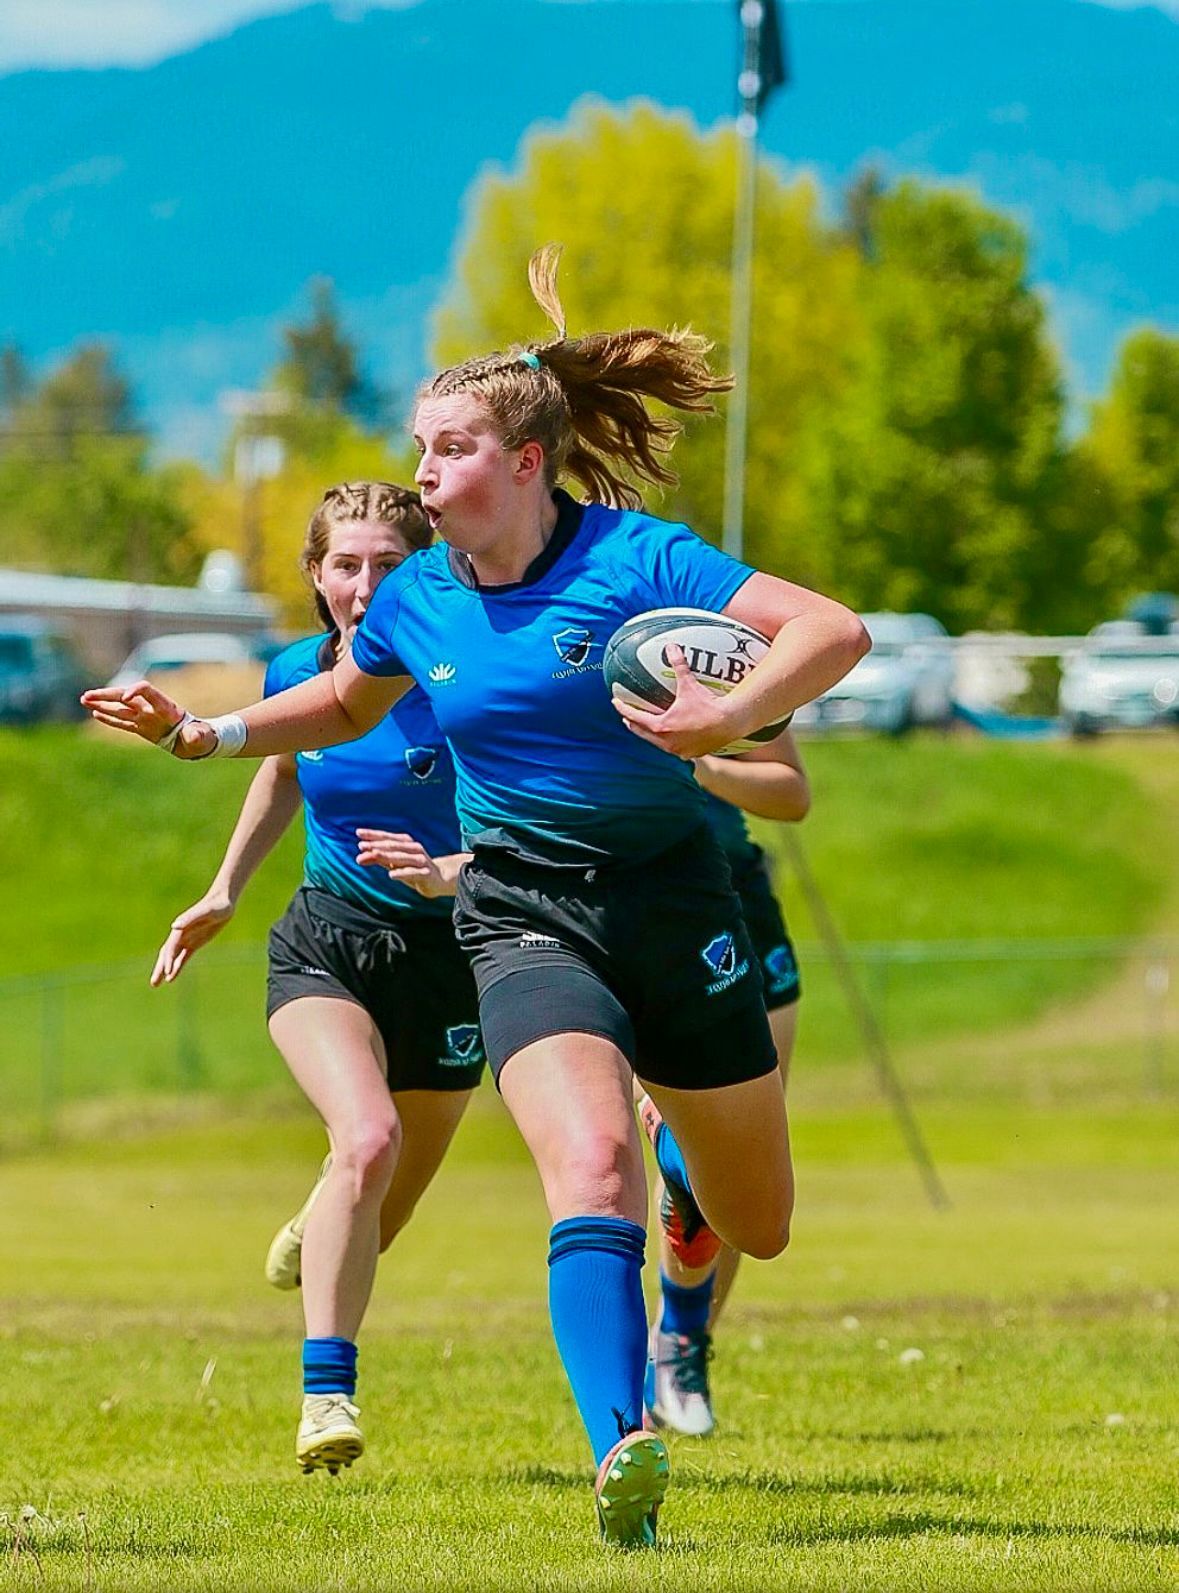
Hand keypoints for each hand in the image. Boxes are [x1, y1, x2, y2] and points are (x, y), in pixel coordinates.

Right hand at [81, 681, 214, 757]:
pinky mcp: (142, 729)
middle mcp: (153, 709)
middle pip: (126, 697)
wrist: (200, 742)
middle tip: (88, 695)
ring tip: (84, 699)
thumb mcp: (202, 737)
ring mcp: (146, 718)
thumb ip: (197, 735)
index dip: (136, 691)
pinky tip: (94, 713)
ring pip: (120, 708)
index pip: (148, 691)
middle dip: (108, 695)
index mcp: (166, 707)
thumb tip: (192, 736)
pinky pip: (123, 722)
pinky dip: (109, 718)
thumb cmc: (203, 738)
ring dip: (102, 704)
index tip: (125, 697)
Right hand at [151, 893, 234, 985]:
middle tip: (153, 983)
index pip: (171, 947)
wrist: (224, 901)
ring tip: (158, 983)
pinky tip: (172, 976)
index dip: (168, 959)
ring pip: (173, 957)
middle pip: (167, 954)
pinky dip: (177, 966)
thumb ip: (190, 918)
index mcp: (181, 928)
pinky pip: (183, 957)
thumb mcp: (206, 912)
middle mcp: (180, 934)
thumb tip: (174, 927)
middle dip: (160, 968)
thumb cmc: (216, 905)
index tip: (166, 972)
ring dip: (165, 969)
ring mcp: (187, 939)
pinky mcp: (195, 943)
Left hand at [355, 830, 449, 897]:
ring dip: (387, 855)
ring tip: (374, 854)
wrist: (439, 879)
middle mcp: (414, 849)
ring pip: (401, 857)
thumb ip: (379, 860)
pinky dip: (402, 873)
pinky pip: (413, 873)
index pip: (387, 837)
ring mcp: (421, 860)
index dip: (373, 834)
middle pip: (393, 846)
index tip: (358, 833)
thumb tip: (359, 858)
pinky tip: (391, 875)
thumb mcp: (395, 864)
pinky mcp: (426, 874)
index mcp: (406, 843)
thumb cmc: (413, 869)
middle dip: (376, 845)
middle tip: (361, 846)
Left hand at [610, 646, 745, 759]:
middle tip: (627, 716)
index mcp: (661, 726)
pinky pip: (675, 748)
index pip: (635, 718)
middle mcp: (667, 742)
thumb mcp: (690, 685)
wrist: (730, 722)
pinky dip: (669, 742)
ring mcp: (679, 751)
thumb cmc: (708, 705)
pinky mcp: (691, 754)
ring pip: (657, 743)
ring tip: (647, 727)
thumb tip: (671, 647)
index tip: (616, 703)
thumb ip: (679, 665)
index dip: (624, 709)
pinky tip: (671, 737)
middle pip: (642, 733)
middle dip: (633, 724)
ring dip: (650, 735)